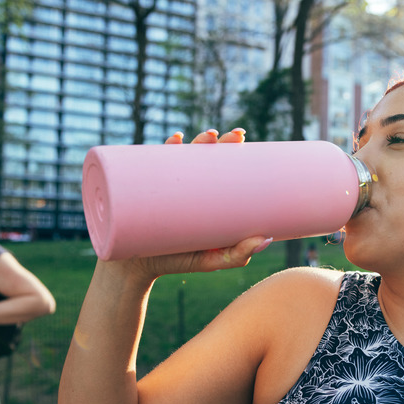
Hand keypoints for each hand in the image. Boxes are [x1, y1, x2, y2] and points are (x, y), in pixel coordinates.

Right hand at [98, 128, 270, 282]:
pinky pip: (154, 165)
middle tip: (234, 136)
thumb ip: (238, 254)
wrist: (138, 267)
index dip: (233, 150)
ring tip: (209, 137)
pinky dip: (164, 150)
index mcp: (206, 196)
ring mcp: (167, 186)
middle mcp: (187, 186)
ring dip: (196, 141)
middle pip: (205, 156)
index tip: (242, 139)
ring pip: (182, 156)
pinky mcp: (147, 190)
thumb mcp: (212, 261)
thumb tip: (265, 239)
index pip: (221, 167)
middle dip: (220, 141)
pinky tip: (175, 140)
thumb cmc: (179, 261)